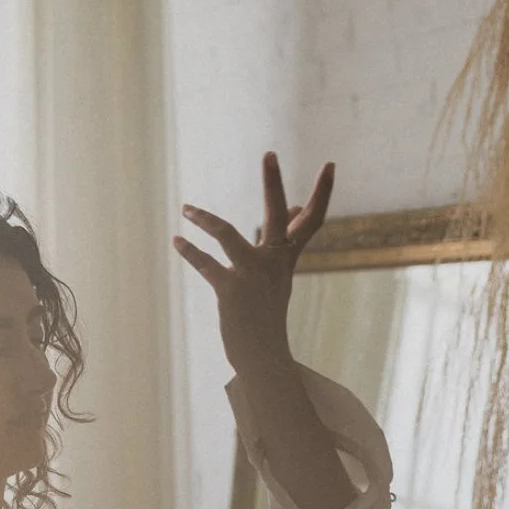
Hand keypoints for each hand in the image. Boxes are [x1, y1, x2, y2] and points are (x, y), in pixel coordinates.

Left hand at [172, 153, 335, 372]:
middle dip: (273, 183)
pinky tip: (177, 240)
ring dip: (206, 219)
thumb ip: (284, 239)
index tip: (331, 165)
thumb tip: (294, 206)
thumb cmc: (267, 312)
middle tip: (269, 152)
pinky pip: (206, 264)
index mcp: (287, 258)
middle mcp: (274, 262)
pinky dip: (190, 251)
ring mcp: (252, 275)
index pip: (313, 220)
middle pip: (277, 214)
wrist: (264, 356)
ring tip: (186, 209)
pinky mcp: (231, 291)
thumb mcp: (280, 274)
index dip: (324, 193)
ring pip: (228, 235)